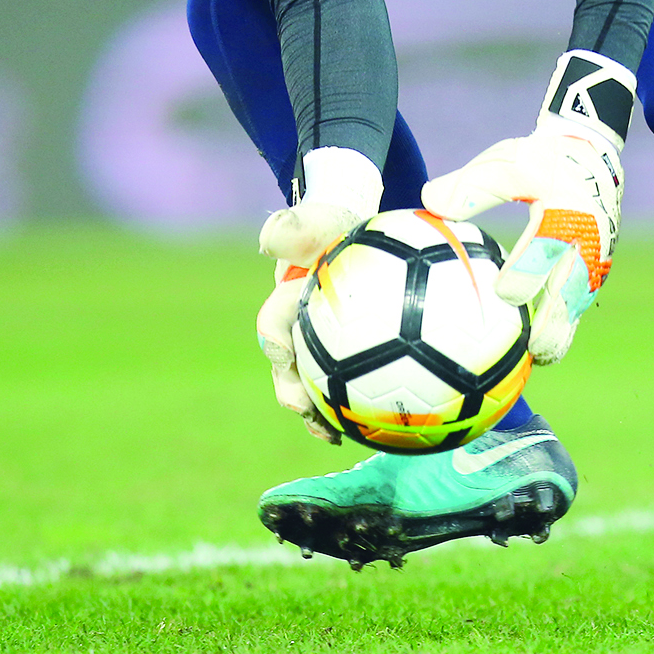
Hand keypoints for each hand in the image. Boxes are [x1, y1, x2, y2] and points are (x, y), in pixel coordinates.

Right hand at [254, 148, 381, 443]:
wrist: (355, 233)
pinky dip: (360, 408)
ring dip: (320, 413)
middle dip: (292, 394)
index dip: (276, 345)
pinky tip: (386, 427)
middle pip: (288, 369)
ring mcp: (321, 348)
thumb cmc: (337, 225)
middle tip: (306, 411)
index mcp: (288, 301)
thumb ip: (298, 224)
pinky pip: (350, 388)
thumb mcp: (320, 218)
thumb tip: (268, 239)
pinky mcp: (346, 360)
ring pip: (314, 386)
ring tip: (336, 436)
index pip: (274, 324)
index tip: (286, 357)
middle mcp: (300, 329)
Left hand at [422, 51, 633, 363]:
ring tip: (535, 360)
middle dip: (551, 323)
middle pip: (570, 291)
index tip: (502, 294)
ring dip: (560, 332)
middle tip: (527, 351)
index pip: (543, 251)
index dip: (524, 275)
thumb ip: (471, 186)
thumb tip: (427, 201)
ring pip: (578, 303)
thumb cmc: (543, 157)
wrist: (592, 152)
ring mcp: (596, 258)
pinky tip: (539, 346)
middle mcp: (587, 241)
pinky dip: (563, 324)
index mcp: (565, 213)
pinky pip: (580, 301)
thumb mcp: (508, 161)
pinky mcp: (597, 267)